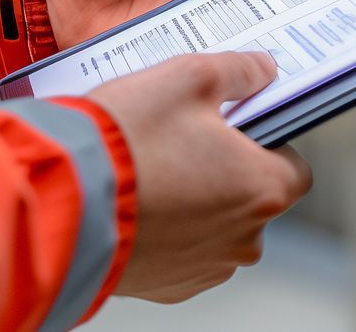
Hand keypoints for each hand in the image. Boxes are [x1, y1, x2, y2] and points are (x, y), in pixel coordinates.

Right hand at [87, 52, 312, 301]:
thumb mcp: (188, 77)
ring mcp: (205, 268)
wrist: (60, 200)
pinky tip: (134, 200)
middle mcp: (243, 239)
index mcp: (262, 189)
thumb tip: (261, 70)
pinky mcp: (167, 286)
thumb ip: (238, 71)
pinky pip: (179, 250)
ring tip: (149, 168)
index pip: (294, 167)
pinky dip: (165, 228)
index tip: (234, 126)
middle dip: (224, 168)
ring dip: (193, 199)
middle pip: (251, 197)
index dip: (267, 140)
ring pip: (214, 225)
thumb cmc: (126, 141)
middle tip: (180, 139)